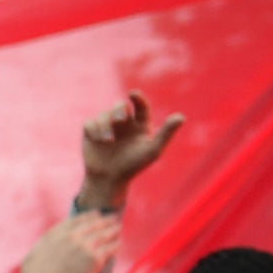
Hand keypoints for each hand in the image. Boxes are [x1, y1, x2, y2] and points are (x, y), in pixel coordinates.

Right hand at [22, 212, 123, 272]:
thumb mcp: (34, 255)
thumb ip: (43, 248)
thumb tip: (46, 249)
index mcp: (56, 234)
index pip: (76, 220)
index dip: (88, 216)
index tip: (96, 214)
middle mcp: (71, 237)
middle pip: (93, 224)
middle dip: (104, 220)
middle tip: (113, 218)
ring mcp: (85, 246)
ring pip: (104, 234)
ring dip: (113, 229)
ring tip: (118, 228)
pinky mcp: (95, 259)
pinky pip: (110, 248)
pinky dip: (115, 244)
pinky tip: (118, 243)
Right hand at [80, 90, 183, 208]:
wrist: (109, 179)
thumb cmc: (134, 165)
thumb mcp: (153, 150)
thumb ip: (166, 133)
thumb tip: (181, 116)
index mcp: (139, 125)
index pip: (140, 106)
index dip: (138, 98)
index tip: (133, 94)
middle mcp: (123, 123)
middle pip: (119, 106)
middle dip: (118, 110)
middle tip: (120, 120)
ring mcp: (106, 126)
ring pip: (104, 115)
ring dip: (105, 126)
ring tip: (108, 141)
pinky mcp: (91, 131)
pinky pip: (90, 123)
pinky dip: (95, 130)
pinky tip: (99, 141)